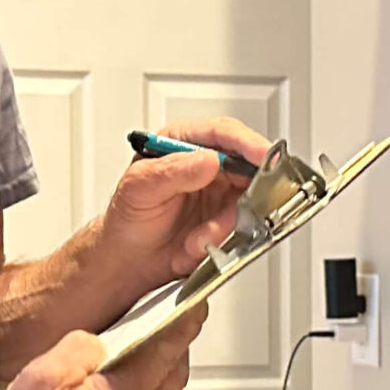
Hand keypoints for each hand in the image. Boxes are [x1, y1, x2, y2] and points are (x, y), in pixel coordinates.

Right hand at [0, 311, 204, 389]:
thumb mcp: (44, 374)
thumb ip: (82, 347)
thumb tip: (103, 342)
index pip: (167, 352)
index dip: (184, 325)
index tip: (195, 309)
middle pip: (175, 378)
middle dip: (176, 348)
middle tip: (169, 326)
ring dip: (164, 377)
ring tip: (145, 357)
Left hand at [94, 116, 274, 296]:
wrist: (128, 257)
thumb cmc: (127, 216)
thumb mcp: (140, 187)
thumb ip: (174, 171)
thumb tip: (210, 159)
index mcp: (184, 142)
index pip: (223, 133)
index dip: (246, 142)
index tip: (262, 155)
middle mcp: (206, 164)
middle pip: (247, 164)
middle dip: (245, 191)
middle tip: (239, 209)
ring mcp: (219, 191)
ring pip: (247, 200)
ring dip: (224, 224)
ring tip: (196, 239)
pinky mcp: (225, 218)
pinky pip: (240, 227)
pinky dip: (220, 240)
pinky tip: (195, 245)